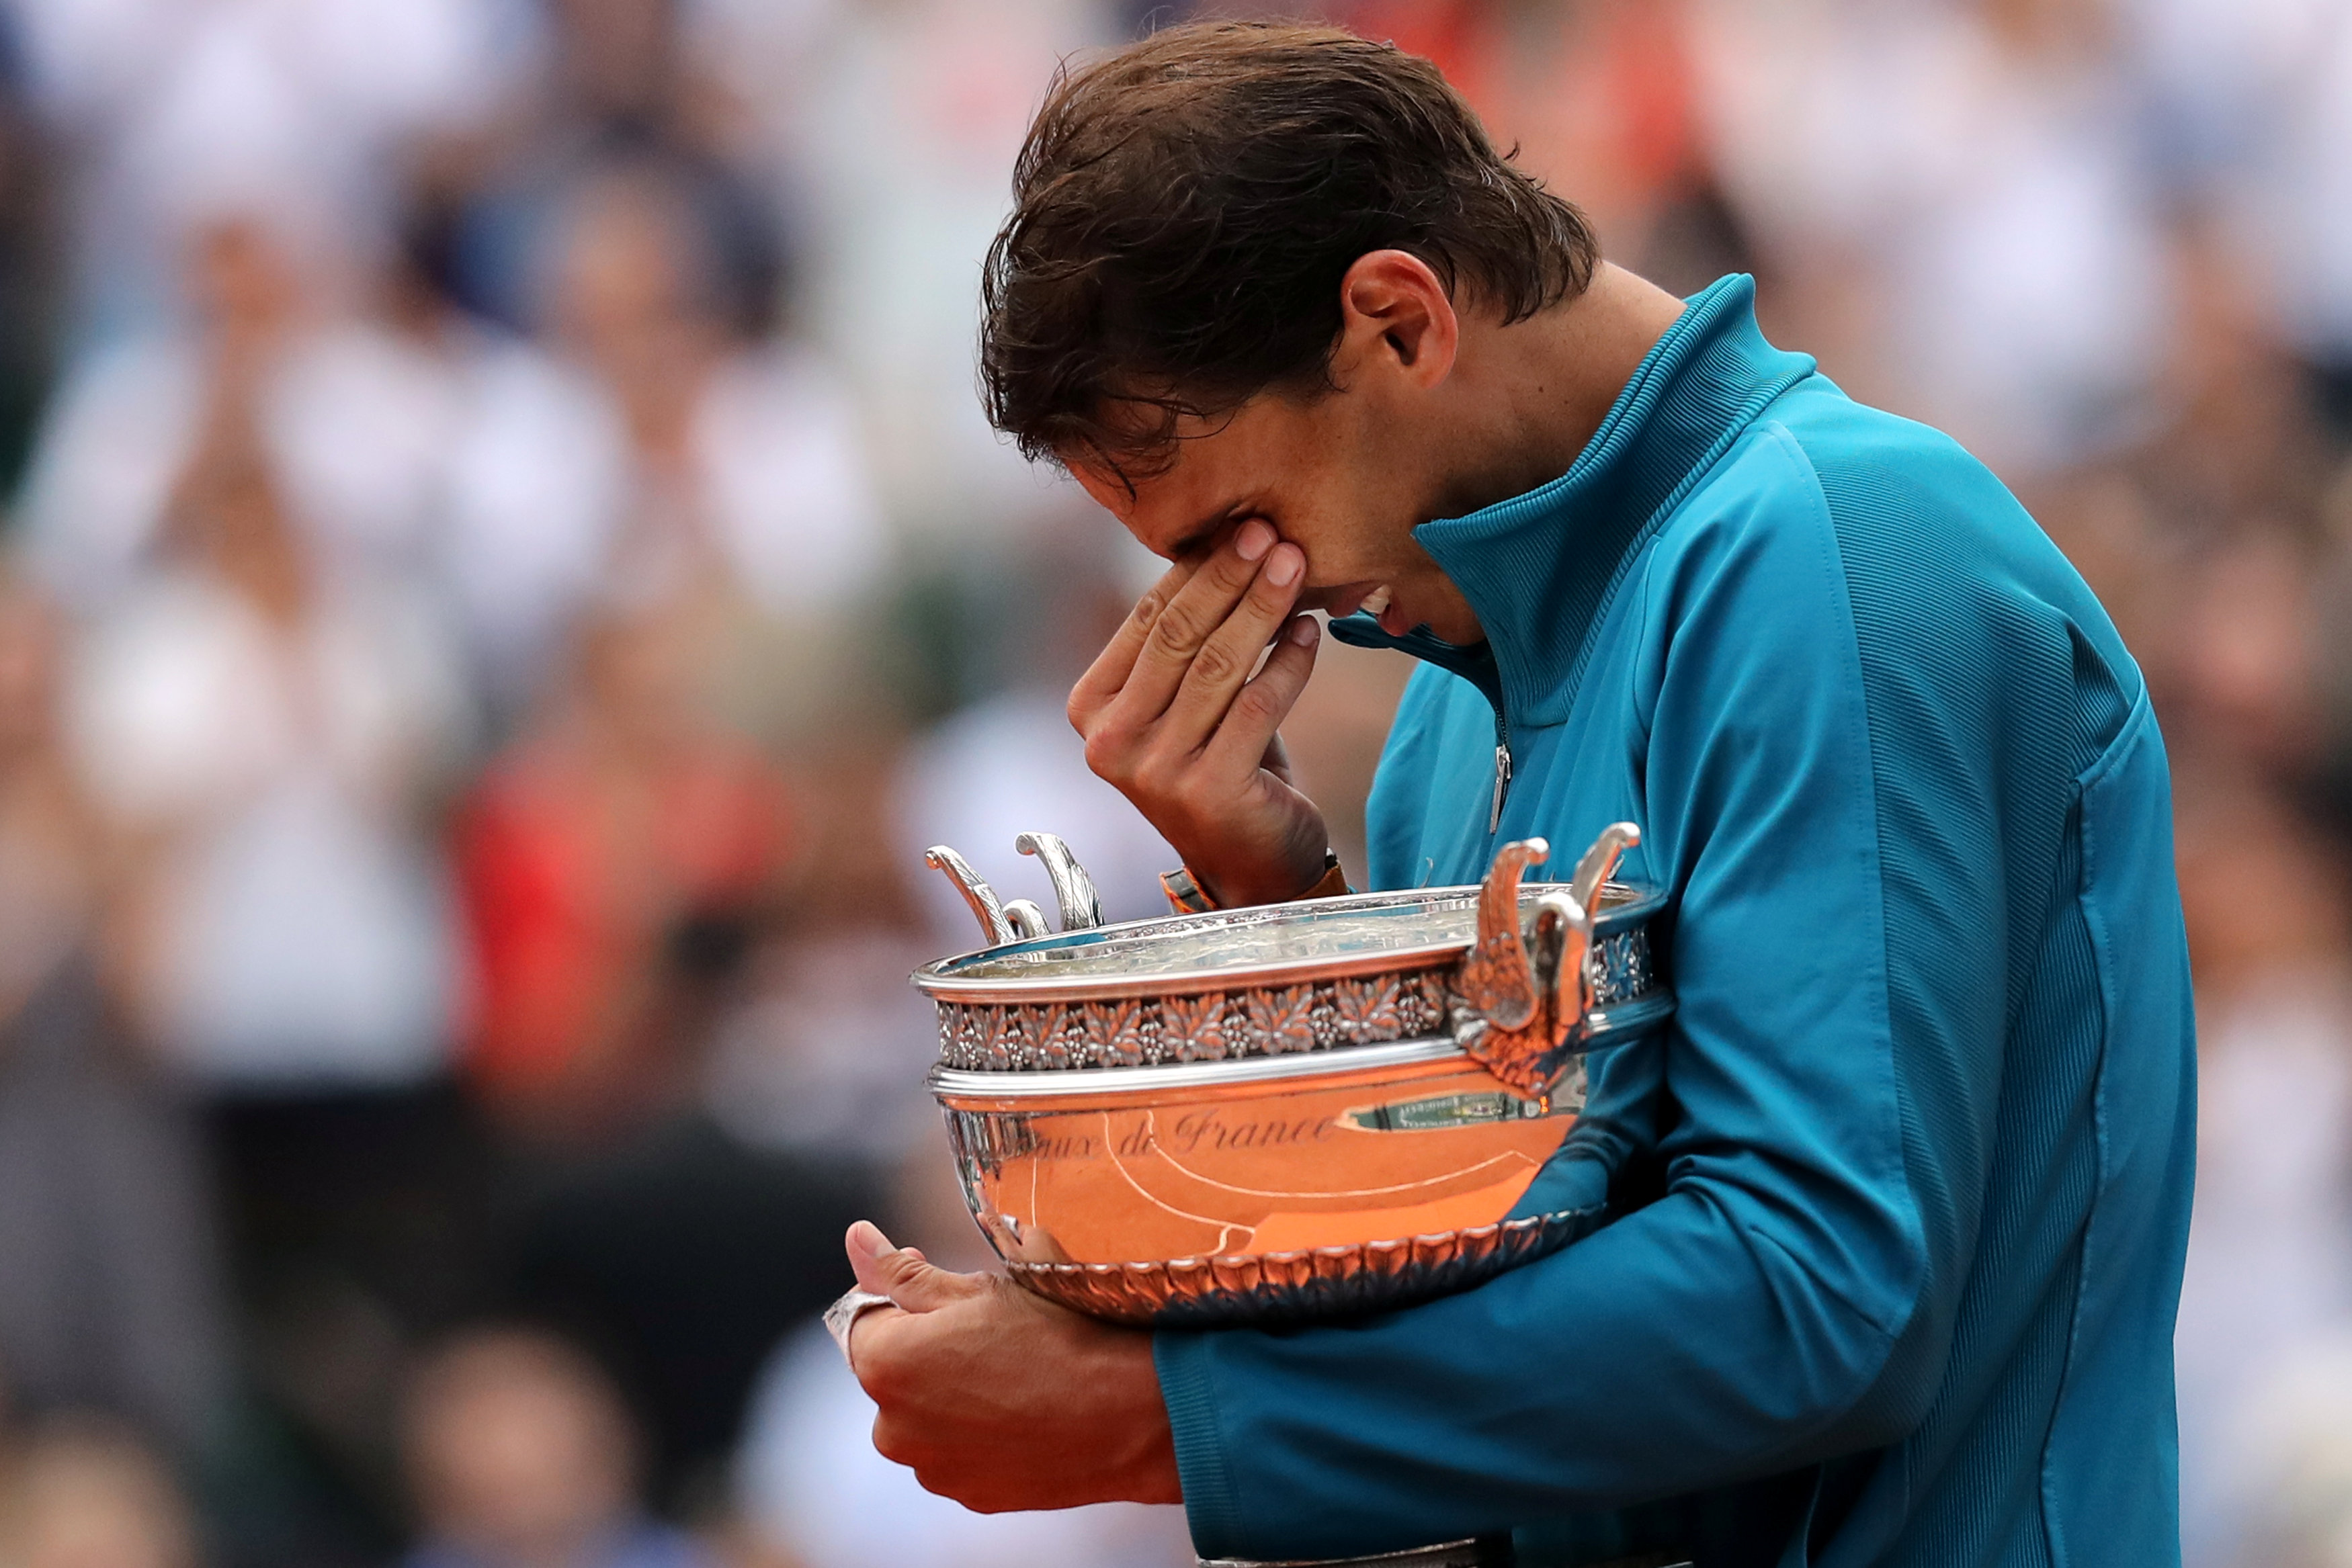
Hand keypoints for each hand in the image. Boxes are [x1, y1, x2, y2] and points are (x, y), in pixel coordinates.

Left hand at [842, 1221, 1181, 1509]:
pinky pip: (958, 1452)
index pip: (866, 1317)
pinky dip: (980, 1430)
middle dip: (929, 1348)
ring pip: (926, 1415)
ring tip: (1014, 1373)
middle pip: (894, 1371)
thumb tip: (856, 1238)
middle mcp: (892, 1427)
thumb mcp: (979, 1289)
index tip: (950, 1292)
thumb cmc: (1055, 1340)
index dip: (907, 1297)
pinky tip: (1024, 1409)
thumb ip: (903, 1271)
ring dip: (952, 1393)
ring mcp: (930, 1468)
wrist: (1125, 1413)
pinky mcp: (968, 1494)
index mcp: (886, 1363)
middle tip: (991, 1332)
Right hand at [1070, 519, 1329, 906]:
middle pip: (1179, 635)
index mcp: (1090, 709)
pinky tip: (1311, 632)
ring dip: (1264, 607)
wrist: (1250, 862)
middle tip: (1270, 532)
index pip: (1147, 620)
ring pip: (1218, 665)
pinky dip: (1288, 663)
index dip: (1196, 567)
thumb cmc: (1219, 763)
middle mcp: (1110, 742)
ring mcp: (1155, 771)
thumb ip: (1186, 641)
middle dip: (1229, 575)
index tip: (1241, 522)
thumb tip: (1226, 542)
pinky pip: (1256, 705)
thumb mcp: (1185, 701)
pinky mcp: (1209, 791)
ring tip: (1296, 565)